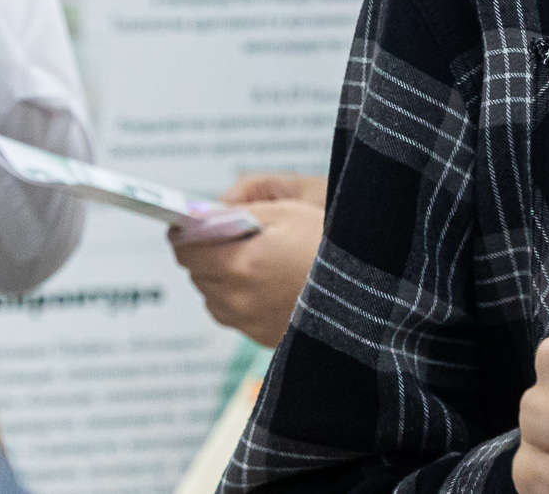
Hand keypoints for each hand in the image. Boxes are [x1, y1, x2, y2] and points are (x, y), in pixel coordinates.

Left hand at [171, 173, 328, 344]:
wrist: (363, 292)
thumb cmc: (327, 244)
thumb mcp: (287, 211)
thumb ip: (237, 210)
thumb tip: (202, 215)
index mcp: (239, 264)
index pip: (185, 250)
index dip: (185, 233)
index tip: (189, 224)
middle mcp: (237, 299)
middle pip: (197, 272)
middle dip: (208, 252)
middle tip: (233, 237)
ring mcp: (248, 322)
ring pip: (212, 295)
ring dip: (222, 276)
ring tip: (254, 260)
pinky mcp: (260, 336)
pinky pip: (232, 315)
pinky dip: (238, 298)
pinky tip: (265, 282)